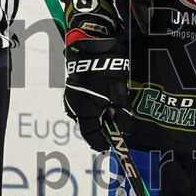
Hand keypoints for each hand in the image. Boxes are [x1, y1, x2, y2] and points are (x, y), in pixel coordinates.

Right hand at [63, 37, 131, 151]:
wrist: (93, 50)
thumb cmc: (108, 74)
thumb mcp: (120, 96)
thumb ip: (121, 115)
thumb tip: (124, 130)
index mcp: (85, 113)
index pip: (92, 137)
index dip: (102, 143)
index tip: (109, 145)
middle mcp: (74, 109)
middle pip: (87, 127)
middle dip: (99, 129)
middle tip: (112, 129)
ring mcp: (71, 99)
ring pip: (83, 116)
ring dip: (95, 117)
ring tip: (109, 113)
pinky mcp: (71, 90)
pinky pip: (81, 106)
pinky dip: (91, 108)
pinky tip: (101, 102)